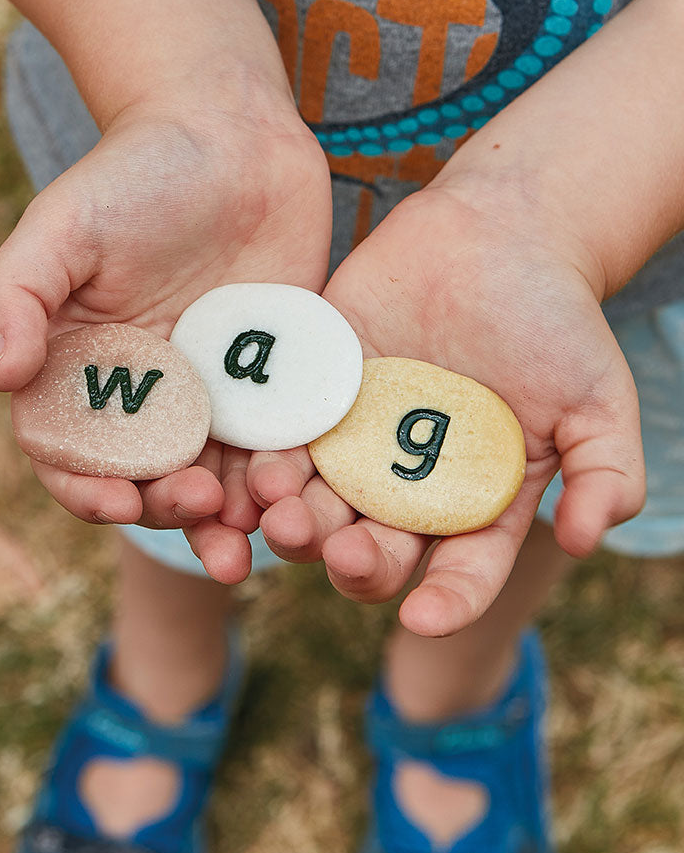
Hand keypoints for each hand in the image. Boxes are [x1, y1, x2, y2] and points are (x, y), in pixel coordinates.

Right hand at [0, 82, 331, 555]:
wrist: (229, 133)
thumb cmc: (132, 174)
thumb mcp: (59, 226)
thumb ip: (17, 295)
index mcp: (85, 368)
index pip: (74, 451)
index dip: (88, 488)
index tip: (119, 503)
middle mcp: (148, 391)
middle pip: (149, 476)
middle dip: (170, 510)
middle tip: (199, 510)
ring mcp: (213, 389)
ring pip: (217, 474)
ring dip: (229, 517)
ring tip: (250, 540)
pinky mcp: (274, 377)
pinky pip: (278, 440)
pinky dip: (284, 475)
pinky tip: (297, 494)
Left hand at [251, 181, 644, 635]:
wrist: (493, 235)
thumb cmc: (553, 320)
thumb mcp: (597, 398)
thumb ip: (603, 471)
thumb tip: (586, 538)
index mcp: (471, 500)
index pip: (459, 568)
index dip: (447, 598)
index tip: (424, 618)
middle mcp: (404, 483)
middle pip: (371, 546)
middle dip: (353, 561)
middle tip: (343, 552)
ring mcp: (352, 440)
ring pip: (313, 501)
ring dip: (293, 520)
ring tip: (281, 513)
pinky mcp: (311, 394)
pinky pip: (278, 436)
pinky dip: (259, 459)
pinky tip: (249, 471)